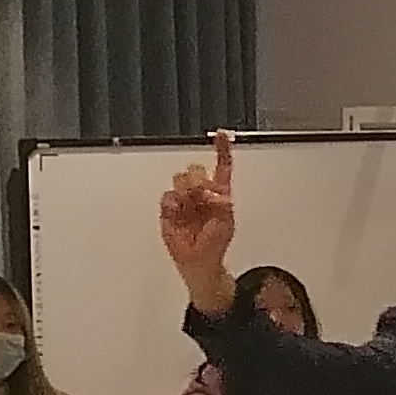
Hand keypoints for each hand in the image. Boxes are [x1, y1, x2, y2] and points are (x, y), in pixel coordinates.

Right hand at [159, 132, 237, 309]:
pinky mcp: (169, 208)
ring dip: (186, 192)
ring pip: (180, 179)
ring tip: (190, 209)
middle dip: (198, 181)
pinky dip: (173, 204)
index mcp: (219, 192)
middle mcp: (201, 192)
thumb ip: (223, 204)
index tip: (221, 134)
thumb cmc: (215, 242)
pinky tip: (178, 214)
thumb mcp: (227, 222)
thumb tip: (212, 192)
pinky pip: (167, 196)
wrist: (198, 260)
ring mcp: (184, 199)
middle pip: (195, 169)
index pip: (222, 166)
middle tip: (202, 197)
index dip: (222, 149)